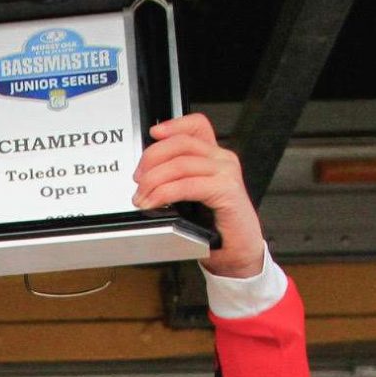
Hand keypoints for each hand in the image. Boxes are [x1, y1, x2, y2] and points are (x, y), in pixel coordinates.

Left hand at [135, 114, 264, 279]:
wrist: (238, 252)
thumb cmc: (214, 227)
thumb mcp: (190, 197)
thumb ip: (176, 180)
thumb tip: (145, 176)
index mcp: (214, 157)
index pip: (196, 126)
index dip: (173, 124)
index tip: (153, 133)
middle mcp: (222, 160)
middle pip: (181, 143)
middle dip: (151, 158)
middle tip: (137, 179)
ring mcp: (226, 173)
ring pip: (181, 163)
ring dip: (154, 180)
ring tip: (142, 197)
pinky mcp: (226, 191)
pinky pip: (188, 185)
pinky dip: (165, 193)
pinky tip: (155, 202)